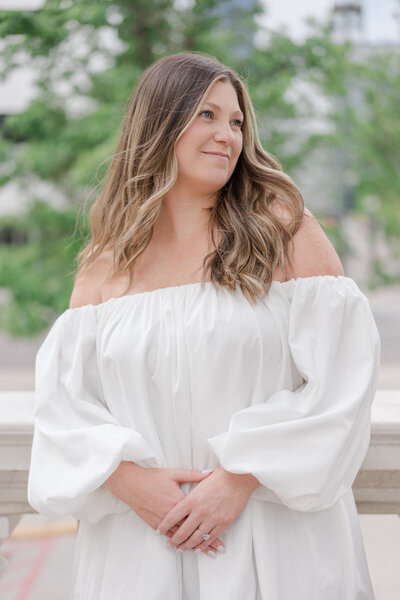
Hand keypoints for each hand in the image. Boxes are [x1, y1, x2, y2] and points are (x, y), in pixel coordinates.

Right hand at [102, 461, 226, 554]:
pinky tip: (183, 548)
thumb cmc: (153, 477)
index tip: (221, 536)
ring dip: (193, 545)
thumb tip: (210, 473)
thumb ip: (194, 475)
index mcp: (179, 502)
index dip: (210, 528)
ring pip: (180, 537)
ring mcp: (163, 521)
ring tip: (205, 552)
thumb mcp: (175, 473)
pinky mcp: (155, 524)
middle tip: (217, 550)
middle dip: (205, 541)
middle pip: (191, 530)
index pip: (199, 518)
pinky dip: (177, 543)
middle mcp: (172, 515)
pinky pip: (168, 536)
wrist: (131, 484)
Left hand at [156, 466, 259, 552]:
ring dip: (187, 546)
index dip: (164, 525)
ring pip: (196, 538)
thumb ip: (189, 492)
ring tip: (181, 548)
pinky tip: (198, 547)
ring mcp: (212, 518)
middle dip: (174, 540)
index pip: (173, 516)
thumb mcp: (199, 480)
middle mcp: (200, 511)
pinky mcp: (223, 523)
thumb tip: (181, 497)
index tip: (159, 530)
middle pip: (183, 531)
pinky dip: (203, 545)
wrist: (239, 477)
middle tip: (170, 544)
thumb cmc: (220, 476)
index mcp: (192, 499)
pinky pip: (210, 538)